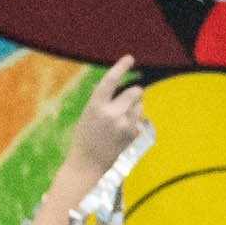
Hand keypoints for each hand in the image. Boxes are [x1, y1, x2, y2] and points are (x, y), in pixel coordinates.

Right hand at [33, 75, 155, 224]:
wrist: (88, 165)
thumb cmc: (85, 137)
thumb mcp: (87, 114)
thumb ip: (99, 98)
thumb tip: (110, 82)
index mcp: (96, 106)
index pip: (111, 80)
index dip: (121, 66)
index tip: (130, 58)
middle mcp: (112, 114)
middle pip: (135, 91)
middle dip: (133, 92)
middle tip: (124, 100)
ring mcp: (125, 125)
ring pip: (140, 104)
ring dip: (134, 107)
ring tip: (119, 119)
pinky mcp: (133, 135)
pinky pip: (140, 118)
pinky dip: (134, 120)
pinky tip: (121, 131)